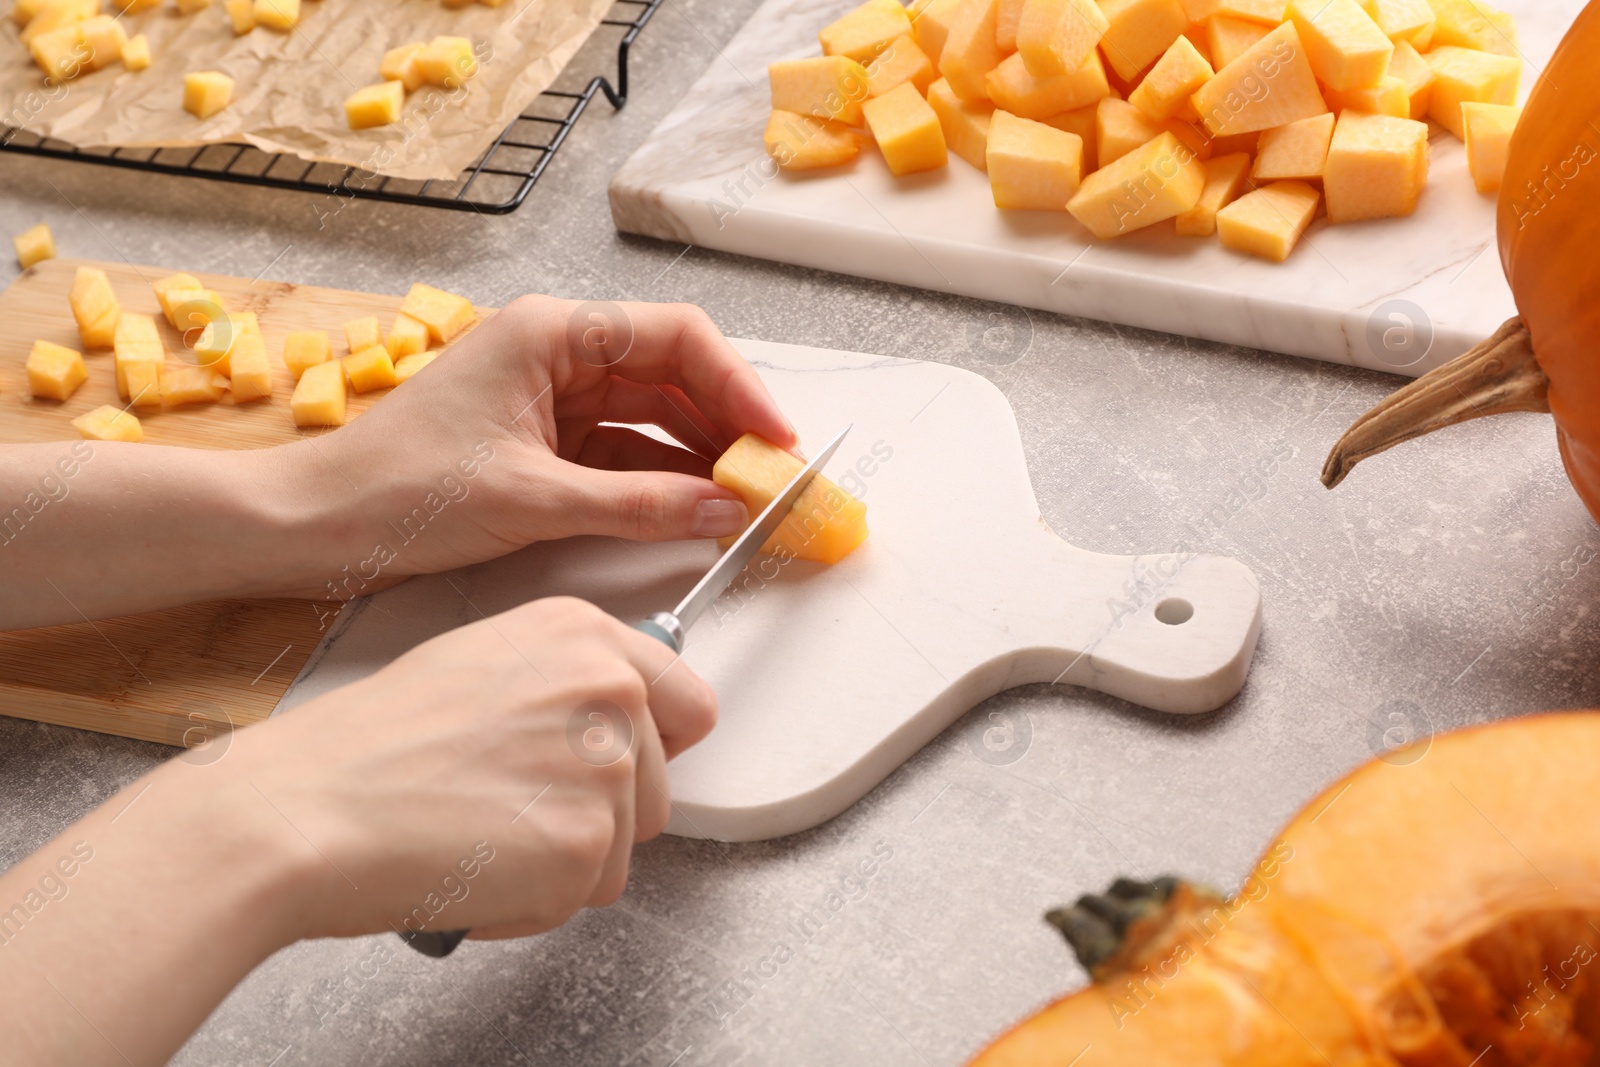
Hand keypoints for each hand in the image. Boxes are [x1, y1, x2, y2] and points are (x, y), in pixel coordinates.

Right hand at [217, 595, 715, 940]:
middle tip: (506, 808)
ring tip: (479, 833)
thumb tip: (610, 725)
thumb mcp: (480, 667)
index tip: (615, 766)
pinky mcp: (585, 842)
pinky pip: (582, 897)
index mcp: (582, 633)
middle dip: (595, 815)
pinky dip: (531, 903)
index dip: (654, 748)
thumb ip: (563, 686)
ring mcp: (604, 764)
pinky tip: (472, 866)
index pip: (687, 704)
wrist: (303, 808)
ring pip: (623, 849)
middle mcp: (609, 687)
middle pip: (659, 788)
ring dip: (560, 862)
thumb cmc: (366, 747)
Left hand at [280, 296, 798, 596]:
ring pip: (652, 419)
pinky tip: (696, 510)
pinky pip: (623, 455)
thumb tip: (721, 511)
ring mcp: (551, 401)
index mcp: (550, 334)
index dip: (738, 385)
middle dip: (727, 425)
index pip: (675, 338)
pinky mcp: (543, 446)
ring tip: (746, 499)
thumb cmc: (396, 490)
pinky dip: (661, 483)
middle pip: (672, 376)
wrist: (315, 527)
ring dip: (699, 458)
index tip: (774, 437)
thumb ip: (638, 504)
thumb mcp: (531, 499)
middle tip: (772, 477)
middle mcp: (557, 355)